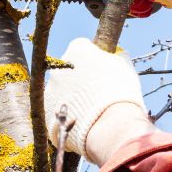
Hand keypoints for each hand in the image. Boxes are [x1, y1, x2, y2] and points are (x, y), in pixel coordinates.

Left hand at [45, 39, 155, 163]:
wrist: (109, 123)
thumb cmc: (120, 91)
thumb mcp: (124, 67)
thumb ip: (116, 58)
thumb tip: (118, 55)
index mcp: (77, 50)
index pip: (82, 47)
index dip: (91, 58)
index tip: (100, 68)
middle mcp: (59, 66)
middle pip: (69, 69)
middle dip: (79, 77)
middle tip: (95, 90)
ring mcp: (50, 89)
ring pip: (62, 89)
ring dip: (72, 95)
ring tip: (90, 108)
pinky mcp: (47, 110)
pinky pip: (59, 109)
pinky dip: (68, 113)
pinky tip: (82, 120)